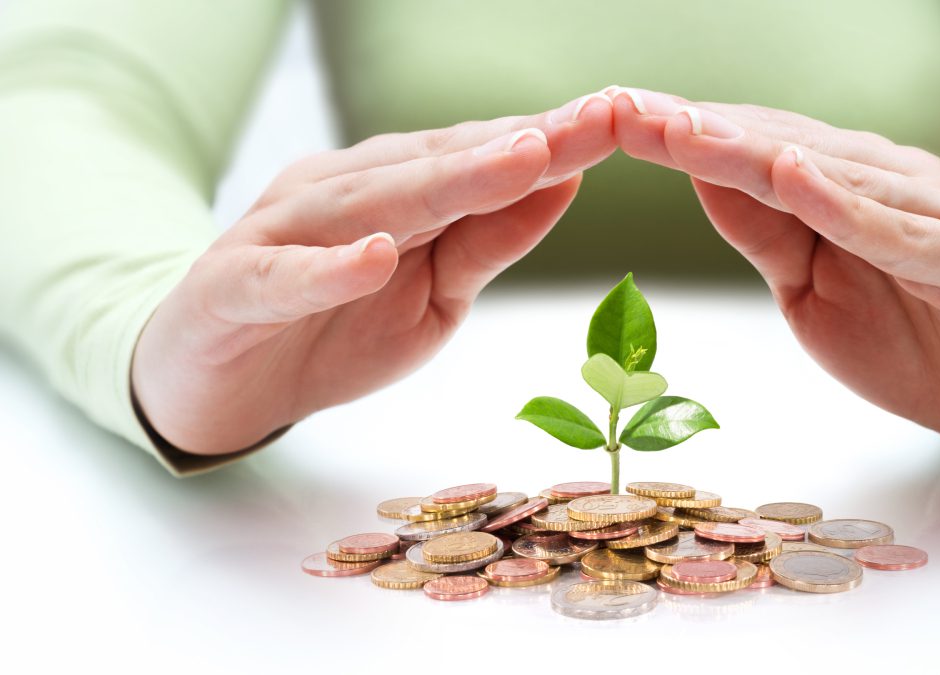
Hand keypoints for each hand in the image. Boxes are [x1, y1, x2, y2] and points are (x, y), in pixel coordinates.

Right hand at [133, 92, 615, 453]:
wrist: (213, 380)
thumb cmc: (331, 328)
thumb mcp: (434, 295)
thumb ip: (487, 241)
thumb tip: (563, 183)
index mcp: (394, 190)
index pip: (482, 158)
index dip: (554, 140)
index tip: (625, 119)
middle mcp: (342, 193)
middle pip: (440, 165)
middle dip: (524, 144)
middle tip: (598, 119)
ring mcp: (283, 233)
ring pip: (371, 202)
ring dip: (447, 182)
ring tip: (520, 160)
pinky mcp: (232, 286)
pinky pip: (283, 276)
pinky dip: (327, 268)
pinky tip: (374, 254)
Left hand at [609, 87, 939, 464]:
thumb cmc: (918, 339)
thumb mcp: (814, 291)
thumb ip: (767, 235)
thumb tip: (700, 179)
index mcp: (841, 188)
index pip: (746, 152)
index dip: (678, 136)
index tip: (606, 119)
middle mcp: (885, 182)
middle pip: (776, 147)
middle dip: (694, 130)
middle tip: (621, 108)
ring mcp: (933, 214)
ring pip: (830, 174)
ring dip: (750, 151)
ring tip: (681, 130)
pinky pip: (900, 231)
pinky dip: (847, 205)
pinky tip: (795, 177)